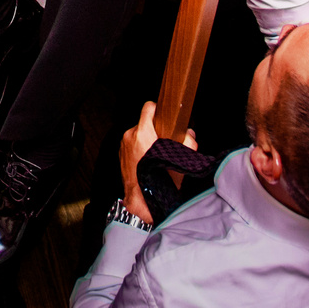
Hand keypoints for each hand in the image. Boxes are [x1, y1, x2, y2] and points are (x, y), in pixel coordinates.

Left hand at [120, 101, 195, 224]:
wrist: (143, 199)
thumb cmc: (160, 181)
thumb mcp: (180, 159)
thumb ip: (188, 142)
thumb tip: (188, 134)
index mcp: (142, 133)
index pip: (148, 108)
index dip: (158, 110)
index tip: (164, 115)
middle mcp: (130, 136)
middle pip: (144, 123)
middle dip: (154, 130)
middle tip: (164, 141)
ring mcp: (123, 145)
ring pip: (137, 134)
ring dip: (146, 140)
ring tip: (156, 153)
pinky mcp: (120, 154)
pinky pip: (131, 144)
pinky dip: (139, 148)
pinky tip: (147, 159)